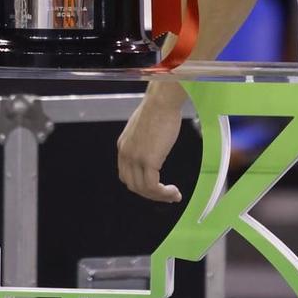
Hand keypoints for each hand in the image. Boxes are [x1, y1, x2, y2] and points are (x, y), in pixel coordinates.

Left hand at [117, 88, 185, 202]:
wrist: (162, 101)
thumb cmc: (158, 109)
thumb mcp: (145, 129)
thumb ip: (144, 142)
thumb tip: (154, 151)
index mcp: (124, 146)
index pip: (126, 175)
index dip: (140, 185)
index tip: (155, 188)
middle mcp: (126, 154)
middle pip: (133, 185)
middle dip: (149, 194)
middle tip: (166, 195)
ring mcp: (136, 158)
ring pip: (143, 189)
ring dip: (159, 196)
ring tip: (173, 195)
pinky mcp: (148, 160)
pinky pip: (153, 186)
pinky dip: (163, 193)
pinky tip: (173, 192)